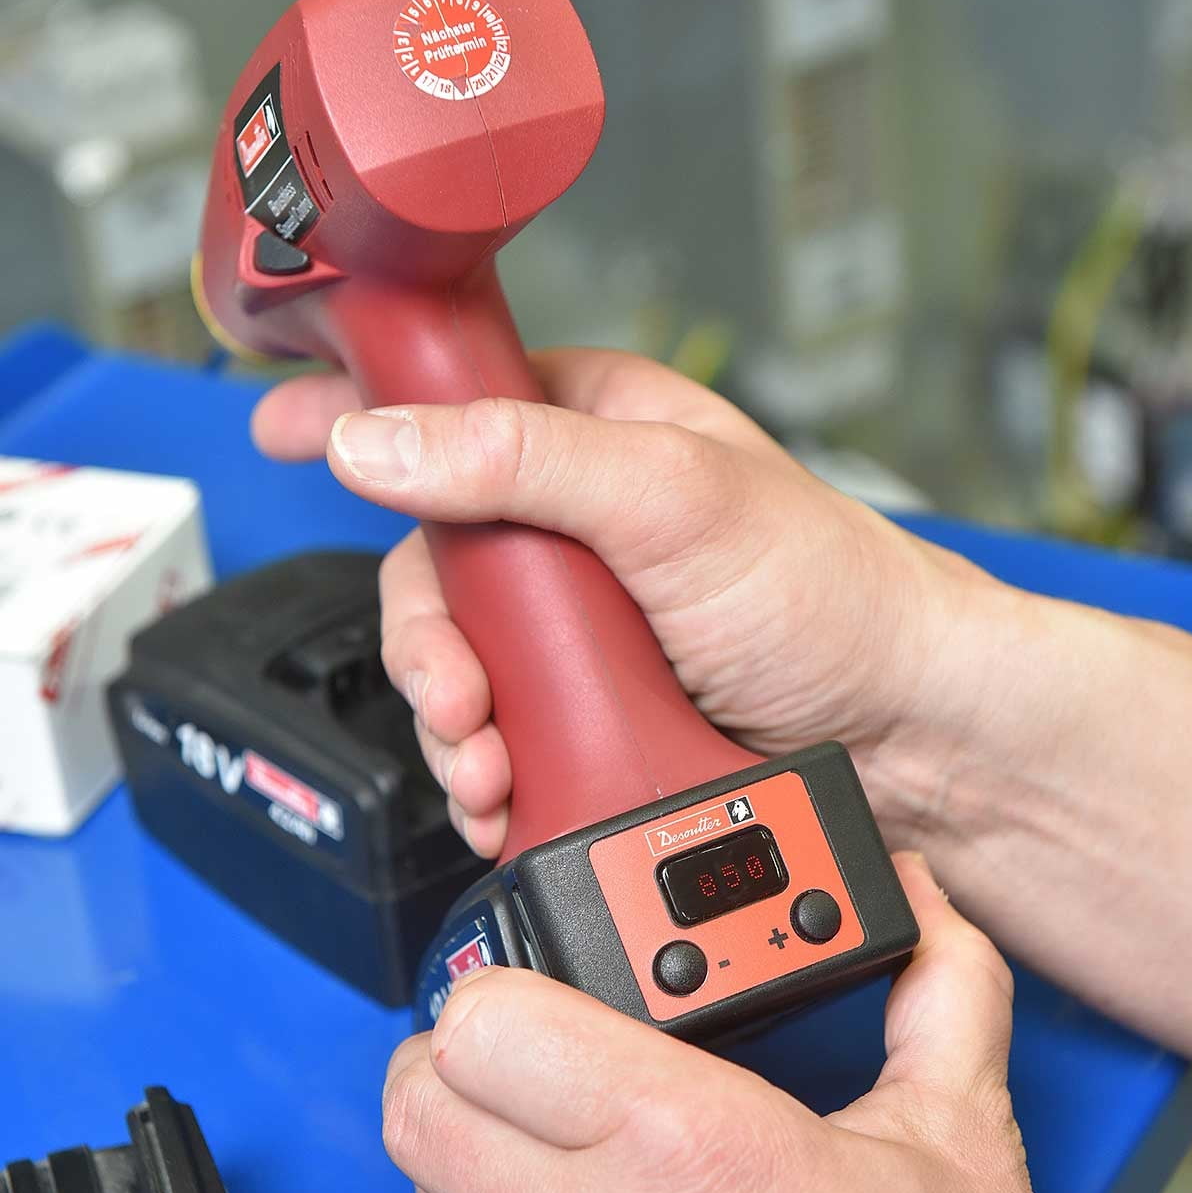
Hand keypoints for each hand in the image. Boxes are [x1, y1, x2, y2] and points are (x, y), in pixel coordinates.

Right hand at [255, 349, 975, 857]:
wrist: (911, 737)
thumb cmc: (832, 594)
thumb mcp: (672, 497)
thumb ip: (519, 458)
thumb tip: (376, 441)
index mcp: (596, 429)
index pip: (449, 397)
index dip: (358, 409)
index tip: (278, 422)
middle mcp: (577, 521)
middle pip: (430, 562)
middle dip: (424, 646)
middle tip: (459, 698)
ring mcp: (581, 623)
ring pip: (455, 662)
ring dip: (453, 726)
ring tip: (493, 765)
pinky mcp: (591, 706)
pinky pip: (496, 733)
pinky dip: (488, 772)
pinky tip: (510, 794)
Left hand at [382, 855, 1191, 1192]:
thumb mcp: (964, 1141)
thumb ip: (936, 986)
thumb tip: (917, 904)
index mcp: (686, 1148)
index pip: (480, 1021)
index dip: (502, 983)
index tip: (538, 988)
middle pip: (416, 1108)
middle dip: (456, 1063)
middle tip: (520, 1058)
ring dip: (474, 1170)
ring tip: (558, 1157)